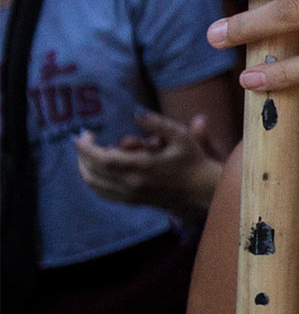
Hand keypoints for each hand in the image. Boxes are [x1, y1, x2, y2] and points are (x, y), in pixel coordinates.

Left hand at [76, 110, 226, 214]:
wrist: (201, 189)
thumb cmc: (193, 160)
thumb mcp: (181, 136)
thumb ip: (158, 123)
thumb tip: (136, 113)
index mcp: (142, 166)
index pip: (102, 158)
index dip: (86, 147)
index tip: (83, 135)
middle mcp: (132, 183)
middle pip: (92, 172)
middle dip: (82, 155)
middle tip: (84, 141)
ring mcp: (131, 194)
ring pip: (94, 185)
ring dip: (84, 169)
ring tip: (86, 154)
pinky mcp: (132, 201)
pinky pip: (103, 194)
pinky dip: (93, 182)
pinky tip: (96, 171)